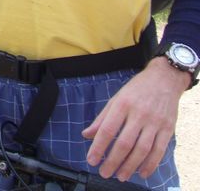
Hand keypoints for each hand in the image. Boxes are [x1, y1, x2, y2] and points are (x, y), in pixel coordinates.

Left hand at [83, 57, 187, 180]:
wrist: (164, 79)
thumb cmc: (136, 90)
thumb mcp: (116, 99)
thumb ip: (102, 119)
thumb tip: (86, 135)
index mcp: (122, 105)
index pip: (107, 129)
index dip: (98, 147)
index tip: (91, 160)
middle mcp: (138, 114)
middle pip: (124, 143)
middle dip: (113, 161)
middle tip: (104, 173)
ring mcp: (155, 122)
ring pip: (142, 149)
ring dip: (130, 166)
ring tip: (121, 176)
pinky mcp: (168, 128)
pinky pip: (159, 150)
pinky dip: (151, 164)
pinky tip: (142, 172)